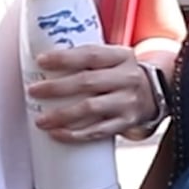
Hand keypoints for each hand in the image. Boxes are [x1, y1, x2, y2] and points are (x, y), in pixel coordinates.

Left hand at [28, 45, 156, 141]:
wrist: (155, 94)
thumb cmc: (121, 74)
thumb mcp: (113, 59)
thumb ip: (88, 59)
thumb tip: (45, 62)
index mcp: (121, 56)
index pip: (90, 54)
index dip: (64, 58)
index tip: (41, 61)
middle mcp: (127, 78)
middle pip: (87, 82)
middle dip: (56, 88)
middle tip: (33, 91)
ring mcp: (127, 102)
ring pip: (91, 109)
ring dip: (62, 115)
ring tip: (40, 119)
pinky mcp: (126, 123)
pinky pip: (97, 131)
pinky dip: (75, 134)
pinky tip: (58, 134)